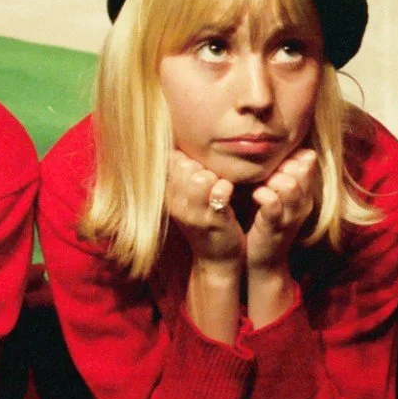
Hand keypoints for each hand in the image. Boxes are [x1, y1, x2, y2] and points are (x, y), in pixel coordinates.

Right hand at [166, 151, 243, 267]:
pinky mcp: (212, 221)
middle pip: (184, 165)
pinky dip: (225, 188)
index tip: (199, 167)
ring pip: (199, 178)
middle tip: (212, 176)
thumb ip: (186, 172)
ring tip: (220, 185)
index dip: (188, 157)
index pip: (170, 159)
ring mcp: (192, 213)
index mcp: (168, 194)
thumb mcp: (190, 196)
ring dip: (214, 177)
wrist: (218, 258)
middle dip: (201, 165)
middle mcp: (175, 203)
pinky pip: (217, 193)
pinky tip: (228, 192)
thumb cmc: (207, 218)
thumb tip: (187, 140)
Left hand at [246, 149, 318, 270]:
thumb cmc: (266, 222)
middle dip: (282, 164)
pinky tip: (255, 194)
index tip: (273, 159)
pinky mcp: (275, 225)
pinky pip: (273, 203)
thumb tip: (271, 146)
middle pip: (302, 169)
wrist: (265, 260)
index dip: (290, 154)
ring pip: (290, 185)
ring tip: (261, 183)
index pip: (307, 160)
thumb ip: (279, 173)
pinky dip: (263, 194)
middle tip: (266, 170)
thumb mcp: (277, 195)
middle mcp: (302, 201)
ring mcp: (290, 214)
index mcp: (304, 192)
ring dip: (273, 179)